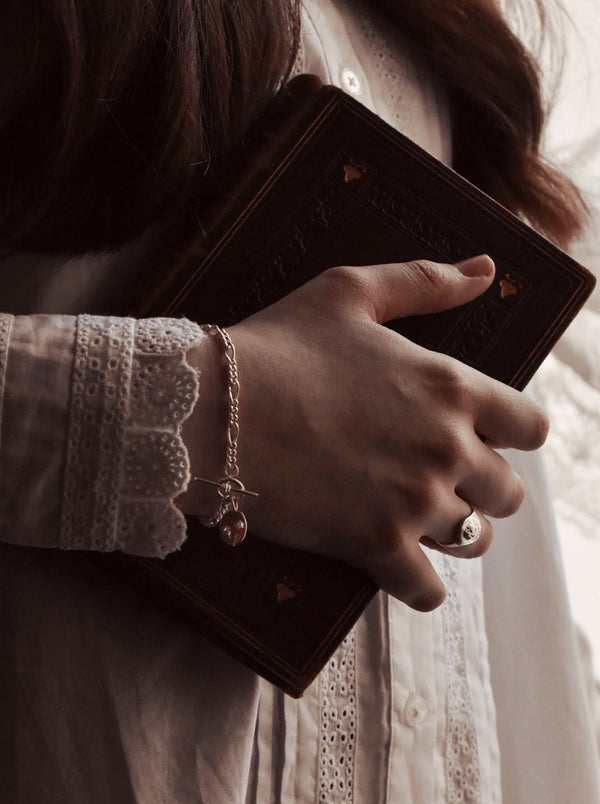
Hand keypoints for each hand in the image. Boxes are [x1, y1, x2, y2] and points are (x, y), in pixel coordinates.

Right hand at [180, 255, 547, 610]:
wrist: (214, 410)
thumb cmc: (278, 346)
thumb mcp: (349, 293)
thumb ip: (424, 280)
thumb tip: (484, 269)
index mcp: (449, 386)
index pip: (531, 427)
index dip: (513, 434)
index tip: (485, 436)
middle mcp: (445, 447)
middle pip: (509, 492)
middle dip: (483, 488)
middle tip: (444, 480)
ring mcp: (414, 501)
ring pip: (475, 541)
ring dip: (456, 534)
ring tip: (421, 520)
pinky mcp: (376, 545)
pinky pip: (428, 591)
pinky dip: (419, 585)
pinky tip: (400, 567)